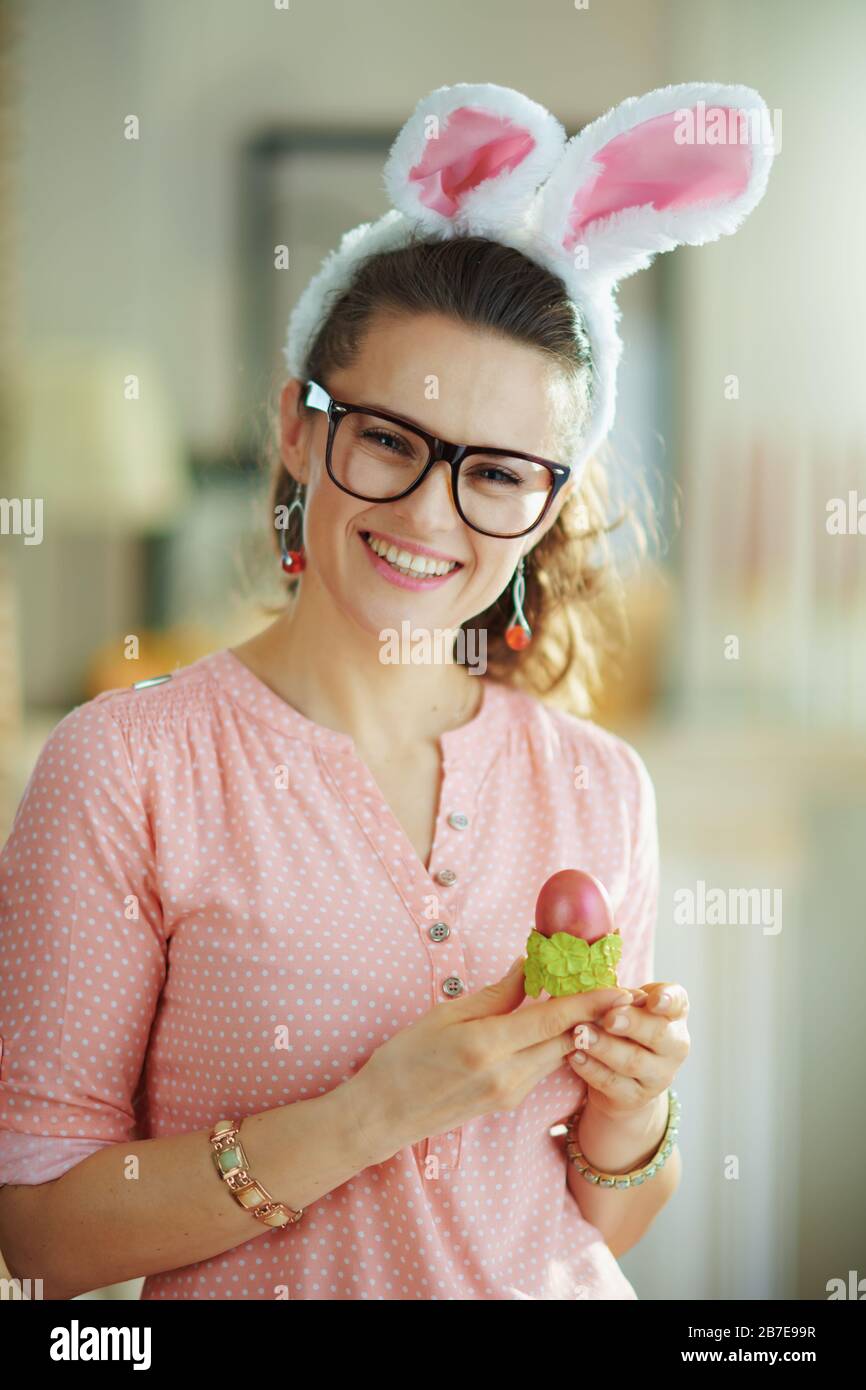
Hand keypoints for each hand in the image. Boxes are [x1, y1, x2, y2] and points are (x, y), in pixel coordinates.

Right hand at [350, 957, 635, 1160]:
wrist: (384, 1115)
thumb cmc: (405, 1059)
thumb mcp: (445, 1016)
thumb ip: (495, 994)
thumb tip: (528, 967)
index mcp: (488, 1047)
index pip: (553, 1019)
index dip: (591, 1002)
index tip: (621, 987)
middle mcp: (508, 1075)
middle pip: (567, 1040)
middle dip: (595, 1015)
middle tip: (617, 988)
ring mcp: (511, 1093)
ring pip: (558, 1055)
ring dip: (577, 1029)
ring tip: (593, 1001)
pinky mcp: (509, 1101)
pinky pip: (542, 1067)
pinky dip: (555, 1044)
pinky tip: (555, 1025)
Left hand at [567, 981, 689, 1120]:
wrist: (624, 1078)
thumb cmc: (626, 1028)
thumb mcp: (628, 1006)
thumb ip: (620, 997)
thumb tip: (603, 992)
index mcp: (674, 1015)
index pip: (678, 1003)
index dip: (668, 1000)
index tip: (654, 1000)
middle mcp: (674, 1046)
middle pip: (658, 1034)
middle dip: (633, 1024)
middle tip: (610, 1018)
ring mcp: (659, 1075)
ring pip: (634, 1061)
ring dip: (606, 1047)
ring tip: (581, 1035)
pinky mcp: (637, 1097)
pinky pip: (613, 1084)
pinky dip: (592, 1069)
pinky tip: (574, 1056)